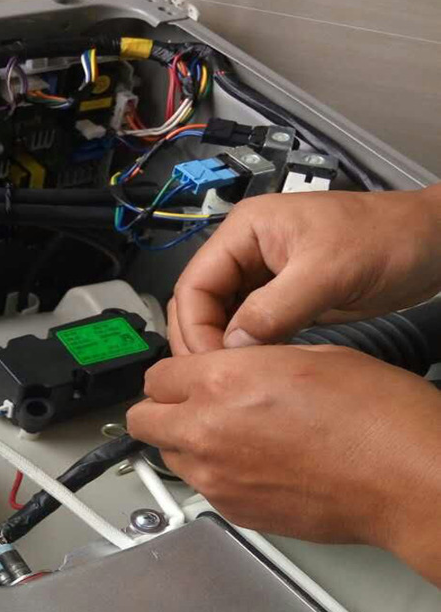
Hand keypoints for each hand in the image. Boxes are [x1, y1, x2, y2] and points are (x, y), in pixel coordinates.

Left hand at [127, 345, 440, 585]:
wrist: (407, 480)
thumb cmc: (377, 418)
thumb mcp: (309, 356)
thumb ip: (250, 362)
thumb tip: (229, 370)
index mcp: (221, 382)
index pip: (155, 377)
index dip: (171, 375)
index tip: (183, 378)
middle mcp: (206, 431)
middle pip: (142, 420)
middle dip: (160, 410)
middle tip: (188, 406)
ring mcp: (216, 477)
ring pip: (168, 456)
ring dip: (185, 443)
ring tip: (230, 436)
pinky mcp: (234, 511)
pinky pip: (202, 487)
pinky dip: (215, 474)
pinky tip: (254, 464)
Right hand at [169, 184, 440, 354]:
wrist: (432, 243)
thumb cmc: (387, 239)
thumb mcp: (329, 272)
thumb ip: (274, 309)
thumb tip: (232, 347)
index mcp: (244, 230)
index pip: (194, 284)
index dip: (195, 327)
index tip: (212, 366)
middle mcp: (244, 251)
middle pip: (198, 303)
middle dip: (200, 341)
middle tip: (216, 381)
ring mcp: (260, 276)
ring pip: (218, 319)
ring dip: (220, 349)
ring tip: (233, 380)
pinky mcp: (278, 299)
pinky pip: (245, 328)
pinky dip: (244, 350)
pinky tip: (254, 370)